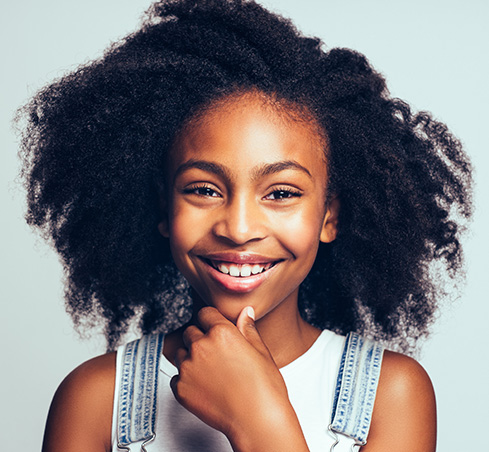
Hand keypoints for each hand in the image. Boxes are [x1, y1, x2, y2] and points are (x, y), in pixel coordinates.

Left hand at [170, 306, 308, 451]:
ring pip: (180, 353)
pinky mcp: (180, 388)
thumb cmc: (264, 388)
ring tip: (210, 372)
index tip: (215, 328)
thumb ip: (248, 329)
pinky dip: (186, 380)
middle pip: (190, 331)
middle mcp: (201, 346)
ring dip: (190, 357)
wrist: (257, 421)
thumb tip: (246, 312)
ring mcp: (188, 368)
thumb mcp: (261, 351)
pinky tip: (205, 387)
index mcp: (221, 332)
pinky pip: (176, 376)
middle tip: (215, 353)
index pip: (204, 313)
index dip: (211, 321)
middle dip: (200, 338)